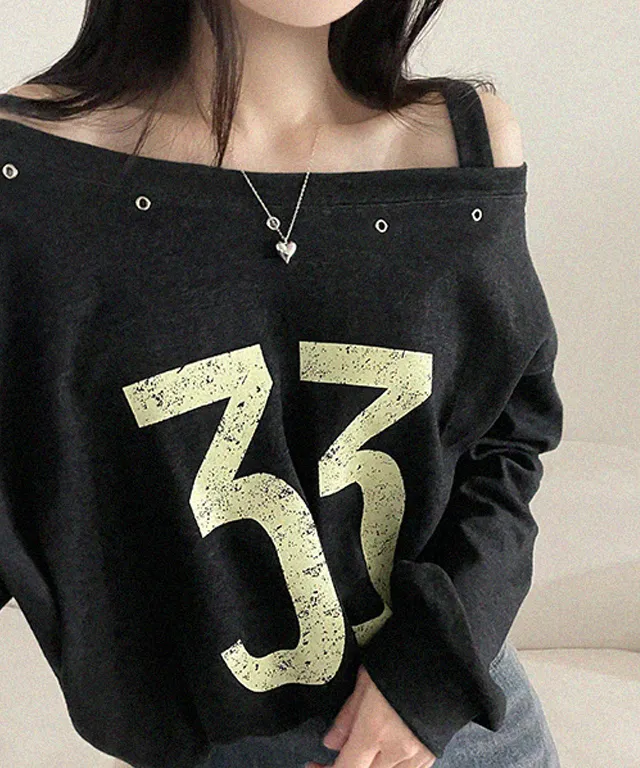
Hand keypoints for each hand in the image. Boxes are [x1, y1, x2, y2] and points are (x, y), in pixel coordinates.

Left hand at [305, 665, 436, 767]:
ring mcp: (415, 756)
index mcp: (374, 730)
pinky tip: (384, 754)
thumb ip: (347, 715)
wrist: (446, 657)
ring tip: (361, 752)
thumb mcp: (366, 679)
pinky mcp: (430, 755)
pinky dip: (390, 766)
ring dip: (369, 767)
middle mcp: (395, 750)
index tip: (315, 765)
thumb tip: (332, 741)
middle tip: (334, 759)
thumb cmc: (407, 660)